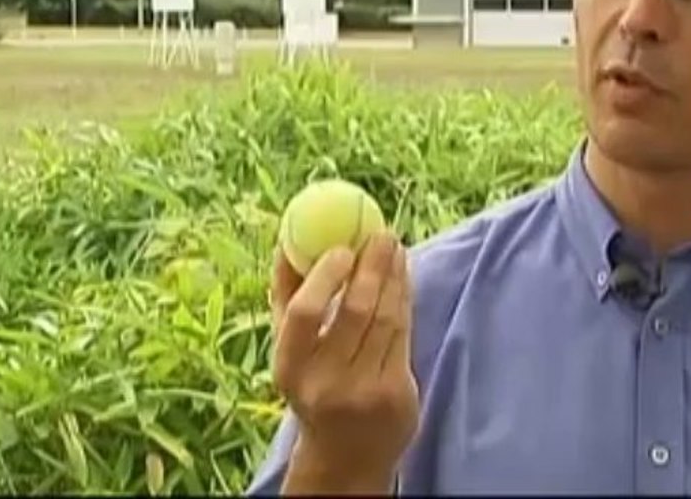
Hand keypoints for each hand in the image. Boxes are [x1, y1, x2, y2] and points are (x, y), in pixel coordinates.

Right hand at [270, 232, 419, 493]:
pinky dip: (404, 300)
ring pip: (386, 320)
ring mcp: (365, 391)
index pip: (305, 314)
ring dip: (394, 277)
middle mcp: (326, 382)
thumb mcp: (289, 350)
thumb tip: (287, 239)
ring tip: (395, 247)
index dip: (325, 276)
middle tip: (380, 234)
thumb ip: (286, 297)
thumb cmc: (312, 385)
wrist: (344, 455)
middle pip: (355, 312)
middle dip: (372, 267)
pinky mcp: (397, 395)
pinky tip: (404, 277)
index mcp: (290, 367)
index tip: (342, 247)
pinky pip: (403, 335)